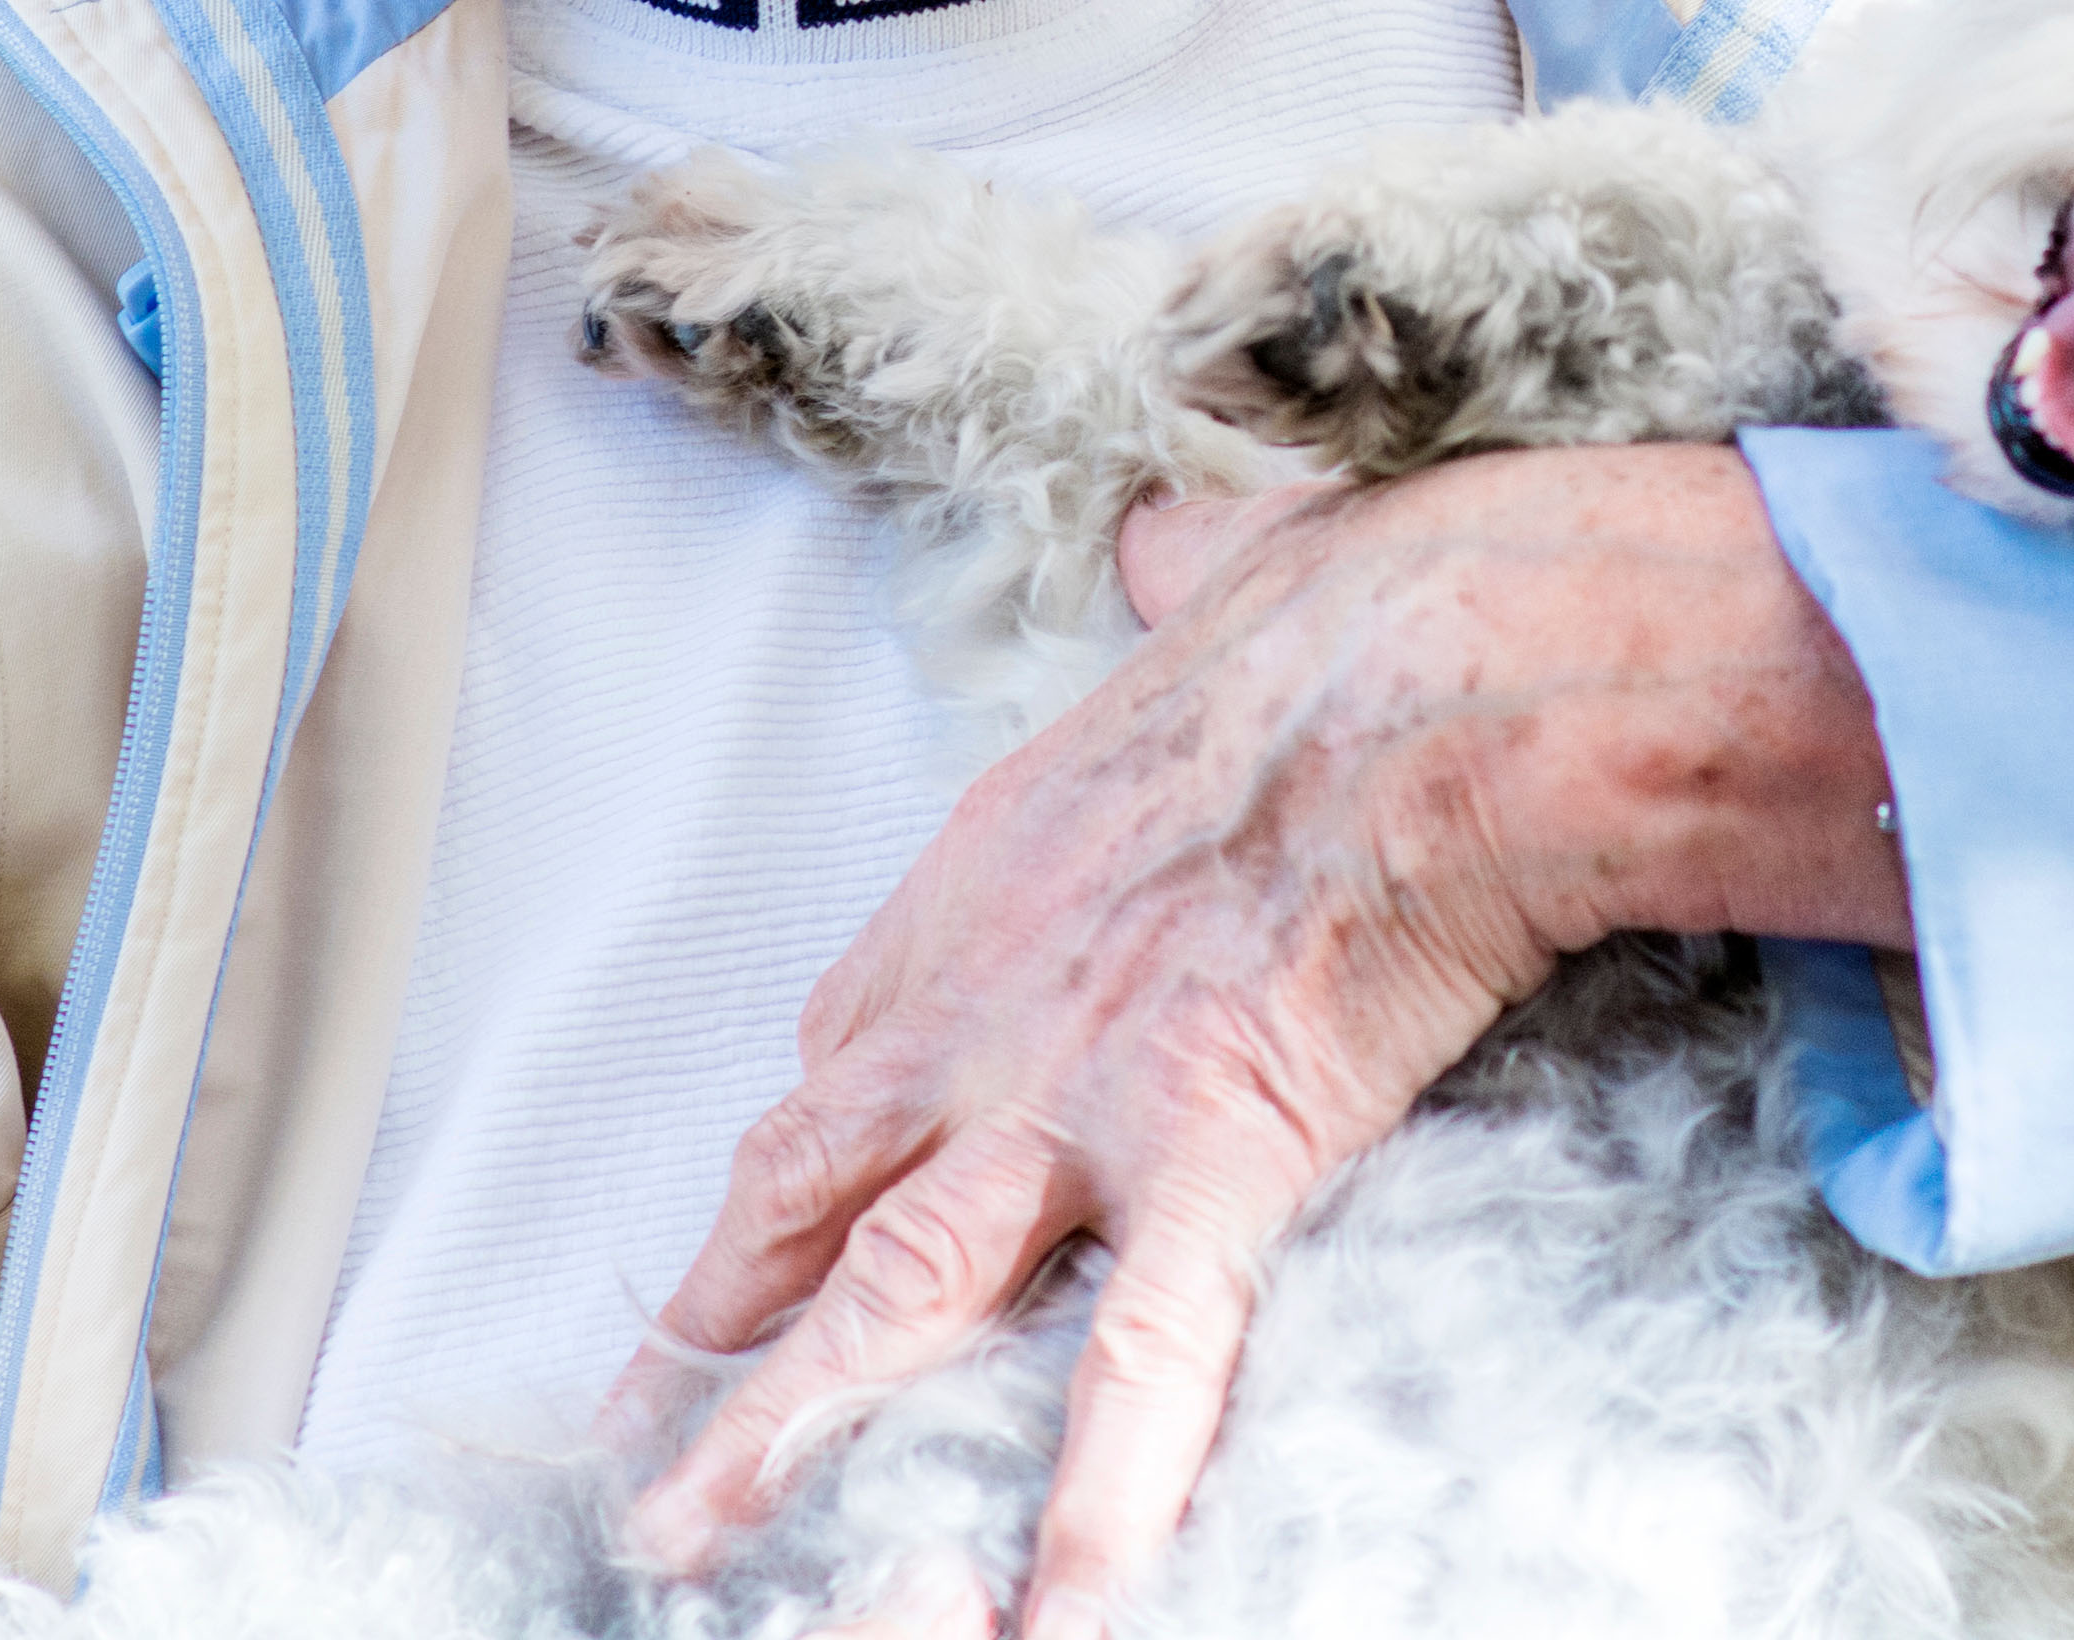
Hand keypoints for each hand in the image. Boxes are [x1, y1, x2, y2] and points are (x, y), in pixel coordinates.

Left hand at [613, 444, 1902, 1639]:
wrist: (1442, 660)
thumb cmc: (1362, 607)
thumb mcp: (1224, 576)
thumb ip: (1185, 583)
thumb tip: (1183, 540)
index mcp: (988, 875)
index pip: (847, 1051)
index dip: (792, 1162)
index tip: (752, 1231)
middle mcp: (988, 999)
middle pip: (804, 1188)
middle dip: (713, 1322)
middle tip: (630, 1441)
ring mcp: (1076, 1095)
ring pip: (885, 1298)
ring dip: (781, 1431)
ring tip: (688, 1553)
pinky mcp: (1207, 1163)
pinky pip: (1134, 1370)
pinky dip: (1088, 1503)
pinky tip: (1048, 1616)